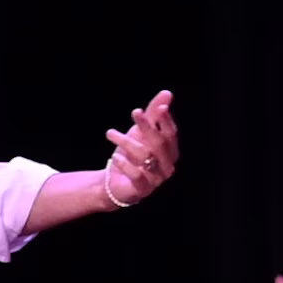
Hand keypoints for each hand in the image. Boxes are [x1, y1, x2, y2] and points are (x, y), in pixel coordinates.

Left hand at [98, 92, 180, 209]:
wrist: (116, 182)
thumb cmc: (132, 155)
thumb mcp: (141, 132)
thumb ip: (154, 114)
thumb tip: (167, 93)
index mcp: (170, 151)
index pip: (171, 134)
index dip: (166, 120)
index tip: (158, 107)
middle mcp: (167, 165)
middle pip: (160, 144)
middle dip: (147, 126)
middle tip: (134, 112)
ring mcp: (156, 179)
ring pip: (145, 156)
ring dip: (126, 141)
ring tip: (110, 133)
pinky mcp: (142, 189)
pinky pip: (136, 174)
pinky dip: (124, 163)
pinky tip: (115, 155)